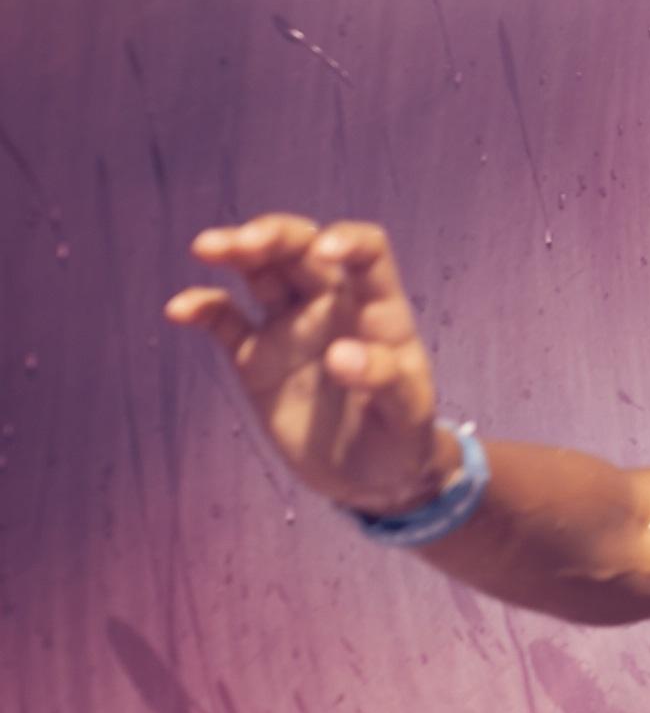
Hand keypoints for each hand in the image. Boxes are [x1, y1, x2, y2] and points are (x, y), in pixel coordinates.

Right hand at [166, 217, 451, 515]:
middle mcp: (330, 306)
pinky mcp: (253, 356)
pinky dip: (203, 307)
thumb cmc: (400, 436)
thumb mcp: (406, 414)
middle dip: (274, 236)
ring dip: (234, 252)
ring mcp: (289, 327)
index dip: (348, 241)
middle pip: (301, 250)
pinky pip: (224, 320)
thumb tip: (341, 353)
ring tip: (206, 248)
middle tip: (242, 243)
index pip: (367, 253)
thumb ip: (384, 379)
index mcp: (378, 309)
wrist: (368, 476)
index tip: (326, 250)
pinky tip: (180, 309)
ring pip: (260, 272)